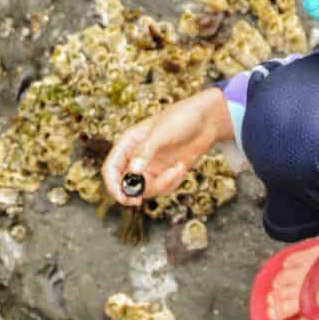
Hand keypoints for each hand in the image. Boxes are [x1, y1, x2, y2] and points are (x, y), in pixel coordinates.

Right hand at [101, 90, 221, 206]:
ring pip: (146, 189)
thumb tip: (134, 172)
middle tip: (138, 200)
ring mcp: (152, 166)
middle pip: (125, 183)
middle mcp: (137, 157)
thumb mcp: (161, 133)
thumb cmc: (181, 119)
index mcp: (129, 143)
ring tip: (177, 168)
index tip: (123, 196)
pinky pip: (163, 188)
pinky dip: (172, 182)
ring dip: (162, 184)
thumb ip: (145, 152)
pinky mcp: (166, 173)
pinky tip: (181, 167)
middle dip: (134, 192)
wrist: (206, 120)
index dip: (113, 185)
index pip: (111, 168)